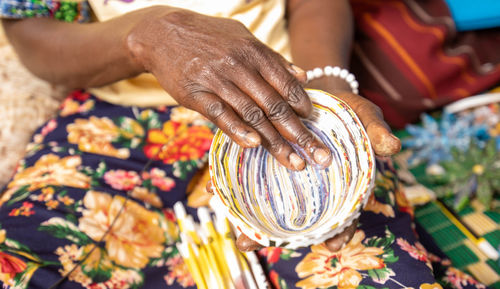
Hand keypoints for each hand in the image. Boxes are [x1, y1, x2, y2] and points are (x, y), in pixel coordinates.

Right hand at [126, 7, 331, 169]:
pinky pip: (221, 115)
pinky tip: (254, 145)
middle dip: (299, 133)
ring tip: (294, 162)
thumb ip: (274, 59)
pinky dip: (238, 130)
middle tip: (318, 155)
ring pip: (253, 115)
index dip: (302, 105)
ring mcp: (218, 81)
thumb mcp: (243, 38)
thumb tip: (303, 76)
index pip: (286, 84)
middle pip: (275, 105)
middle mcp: (240, 67)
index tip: (314, 123)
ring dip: (276, 142)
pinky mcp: (197, 94)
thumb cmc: (208, 37)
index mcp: (255, 53)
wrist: (163, 32)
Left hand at [206, 84, 400, 251]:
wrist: (320, 92)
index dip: (339, 229)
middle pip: (304, 217)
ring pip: (275, 204)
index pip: (344, 211)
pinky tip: (222, 196)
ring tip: (243, 239)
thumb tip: (393, 147)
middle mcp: (314, 185)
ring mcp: (290, 176)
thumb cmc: (348, 111)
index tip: (330, 245)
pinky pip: (255, 177)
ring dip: (258, 223)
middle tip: (269, 247)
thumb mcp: (365, 117)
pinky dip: (240, 188)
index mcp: (342, 182)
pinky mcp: (270, 160)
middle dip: (286, 236)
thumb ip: (375, 132)